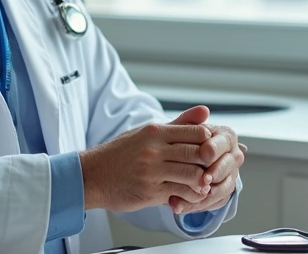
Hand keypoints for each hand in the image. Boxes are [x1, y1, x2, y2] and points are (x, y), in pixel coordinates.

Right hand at [79, 108, 215, 211]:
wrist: (92, 175)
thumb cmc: (120, 153)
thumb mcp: (146, 133)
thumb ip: (178, 124)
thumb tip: (205, 111)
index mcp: (154, 132)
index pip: (196, 132)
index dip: (208, 142)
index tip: (210, 150)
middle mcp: (154, 150)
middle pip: (197, 153)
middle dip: (209, 163)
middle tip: (215, 168)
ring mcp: (152, 171)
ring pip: (192, 174)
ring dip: (202, 181)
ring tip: (204, 183)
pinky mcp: (150, 191)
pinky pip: (180, 193)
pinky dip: (190, 196)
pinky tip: (190, 195)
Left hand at [169, 120, 246, 214]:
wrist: (175, 158)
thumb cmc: (180, 140)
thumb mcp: (181, 129)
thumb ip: (189, 120)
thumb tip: (204, 110)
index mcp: (226, 136)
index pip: (225, 143)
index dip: (215, 149)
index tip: (204, 154)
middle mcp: (232, 155)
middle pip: (228, 166)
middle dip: (215, 174)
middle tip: (203, 180)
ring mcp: (229, 175)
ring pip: (224, 188)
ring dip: (204, 195)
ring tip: (184, 196)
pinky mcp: (221, 192)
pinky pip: (213, 203)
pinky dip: (194, 206)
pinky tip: (177, 206)